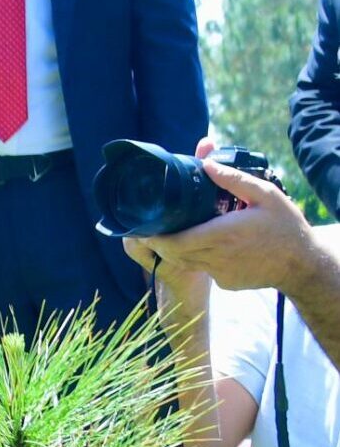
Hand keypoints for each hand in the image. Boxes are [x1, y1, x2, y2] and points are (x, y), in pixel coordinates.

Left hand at [142, 151, 320, 295]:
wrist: (302, 264)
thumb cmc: (285, 226)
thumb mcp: (265, 195)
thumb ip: (233, 180)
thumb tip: (205, 164)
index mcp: (221, 235)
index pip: (173, 242)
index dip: (154, 238)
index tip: (144, 227)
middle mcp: (216, 257)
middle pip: (174, 253)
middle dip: (161, 242)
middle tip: (155, 227)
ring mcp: (219, 273)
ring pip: (186, 263)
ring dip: (177, 250)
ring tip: (175, 233)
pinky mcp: (226, 283)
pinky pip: (204, 269)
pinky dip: (200, 258)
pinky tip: (209, 246)